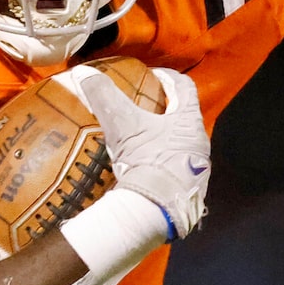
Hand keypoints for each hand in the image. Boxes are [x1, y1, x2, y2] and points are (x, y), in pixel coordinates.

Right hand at [66, 63, 211, 240]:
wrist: (156, 211)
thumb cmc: (147, 162)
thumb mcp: (123, 126)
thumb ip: (105, 97)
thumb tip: (84, 73)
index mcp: (190, 122)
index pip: (185, 88)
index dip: (168, 77)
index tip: (153, 75)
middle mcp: (199, 144)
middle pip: (184, 117)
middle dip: (165, 109)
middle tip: (143, 106)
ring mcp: (196, 169)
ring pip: (180, 144)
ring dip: (163, 138)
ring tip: (140, 138)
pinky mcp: (187, 190)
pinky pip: (174, 168)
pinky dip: (160, 161)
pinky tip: (142, 166)